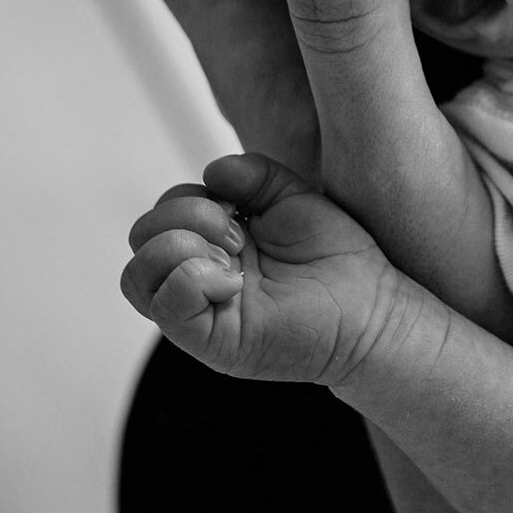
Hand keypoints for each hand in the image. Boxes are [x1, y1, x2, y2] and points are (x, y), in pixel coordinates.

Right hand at [122, 152, 413, 386]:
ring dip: (183, 248)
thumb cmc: (338, 258)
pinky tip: (233, 282)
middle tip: (239, 233)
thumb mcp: (292, 198)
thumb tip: (212, 171)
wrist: (375, 306)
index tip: (240, 208)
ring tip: (235, 257)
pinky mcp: (213, 342)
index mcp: (212, 246)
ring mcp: (201, 312)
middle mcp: (198, 278)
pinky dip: (191, 280)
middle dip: (186, 217)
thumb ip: (253, 175)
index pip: (162, 214)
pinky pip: (167, 308)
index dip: (192, 198)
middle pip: (142, 237)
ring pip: (137, 277)